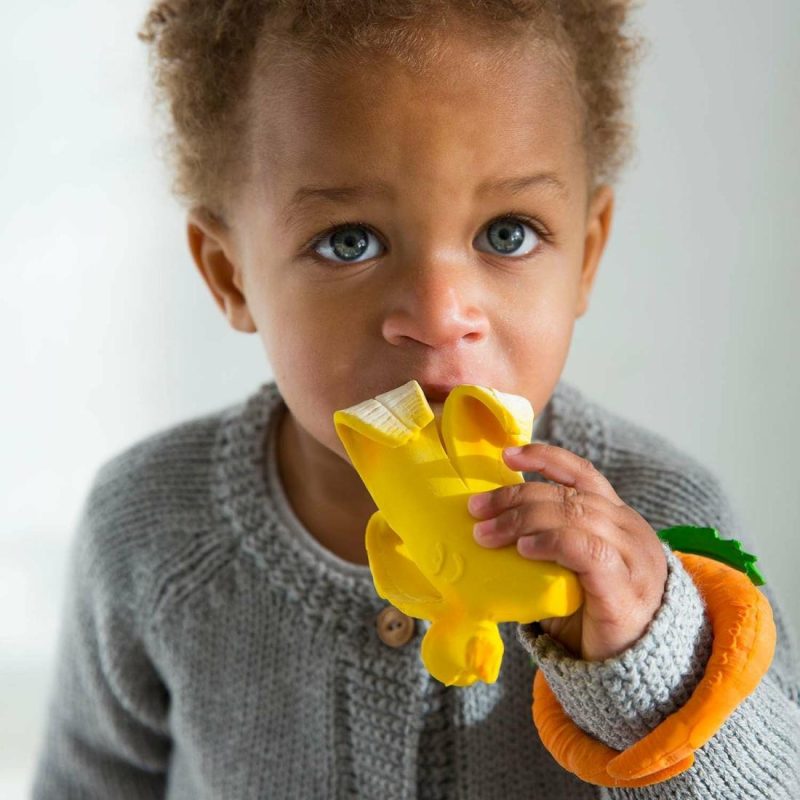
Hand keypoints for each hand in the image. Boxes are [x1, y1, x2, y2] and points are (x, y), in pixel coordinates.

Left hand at [467, 443, 667, 660]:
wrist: (628, 669)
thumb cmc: (590, 614)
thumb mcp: (565, 569)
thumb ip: (544, 543)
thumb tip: (486, 527)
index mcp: (614, 517)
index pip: (582, 473)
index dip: (544, 458)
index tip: (507, 455)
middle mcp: (627, 528)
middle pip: (567, 495)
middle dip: (515, 497)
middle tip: (476, 510)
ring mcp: (631, 556)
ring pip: (574, 516)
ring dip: (522, 519)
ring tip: (488, 534)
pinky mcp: (625, 587)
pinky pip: (586, 549)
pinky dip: (551, 542)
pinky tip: (524, 549)